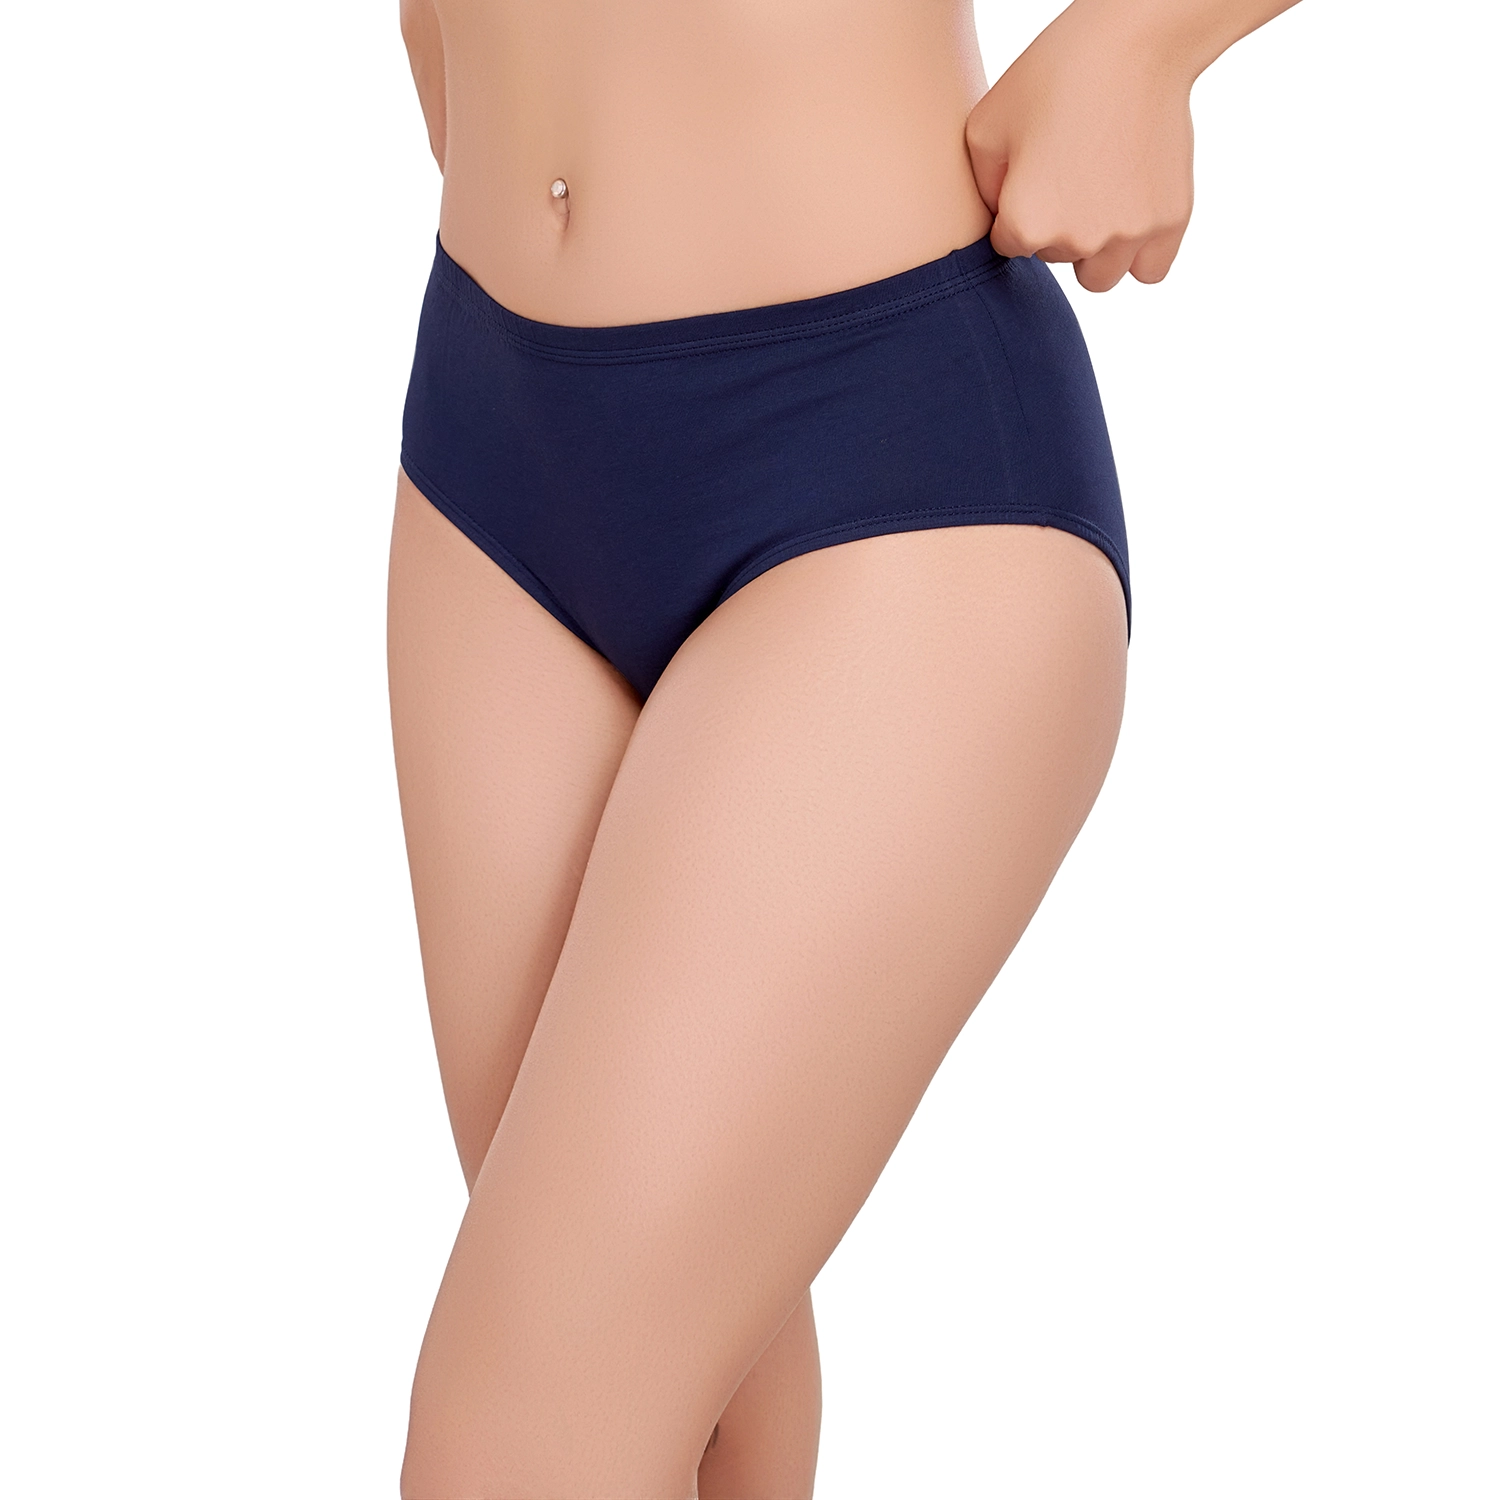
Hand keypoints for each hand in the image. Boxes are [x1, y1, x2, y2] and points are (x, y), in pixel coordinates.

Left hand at [965, 2, 1196, 291]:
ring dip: (1095, 250)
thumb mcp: (985, 127)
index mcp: (1027, 223)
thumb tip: (1000, 226)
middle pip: (1055, 258)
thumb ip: (983, 192)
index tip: (1034, 170)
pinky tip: (1131, 213)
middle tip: (1070, 171)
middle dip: (1056, 226)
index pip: (1008, 246)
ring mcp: (1129, 234)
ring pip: (1099, 276)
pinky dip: (1139, 253)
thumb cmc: (1054, 74)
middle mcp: (1078, 240)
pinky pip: (1150, 270)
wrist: (1135, 42)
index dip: (1016, 208)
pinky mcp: (1170, 221)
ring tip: (1099, 197)